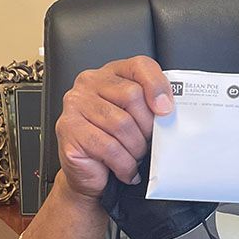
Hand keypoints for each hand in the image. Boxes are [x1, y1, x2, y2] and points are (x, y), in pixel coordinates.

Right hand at [55, 56, 173, 199]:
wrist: (90, 173)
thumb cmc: (117, 142)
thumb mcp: (139, 118)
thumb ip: (153, 105)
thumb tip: (169, 110)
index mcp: (111, 74)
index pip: (140, 66)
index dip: (158, 86)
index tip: (167, 110)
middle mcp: (89, 84)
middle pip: (132, 95)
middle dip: (147, 126)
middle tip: (148, 142)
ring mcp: (74, 105)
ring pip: (121, 124)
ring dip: (136, 148)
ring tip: (135, 156)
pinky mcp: (68, 130)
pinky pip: (109, 147)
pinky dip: (124, 163)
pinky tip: (126, 169)